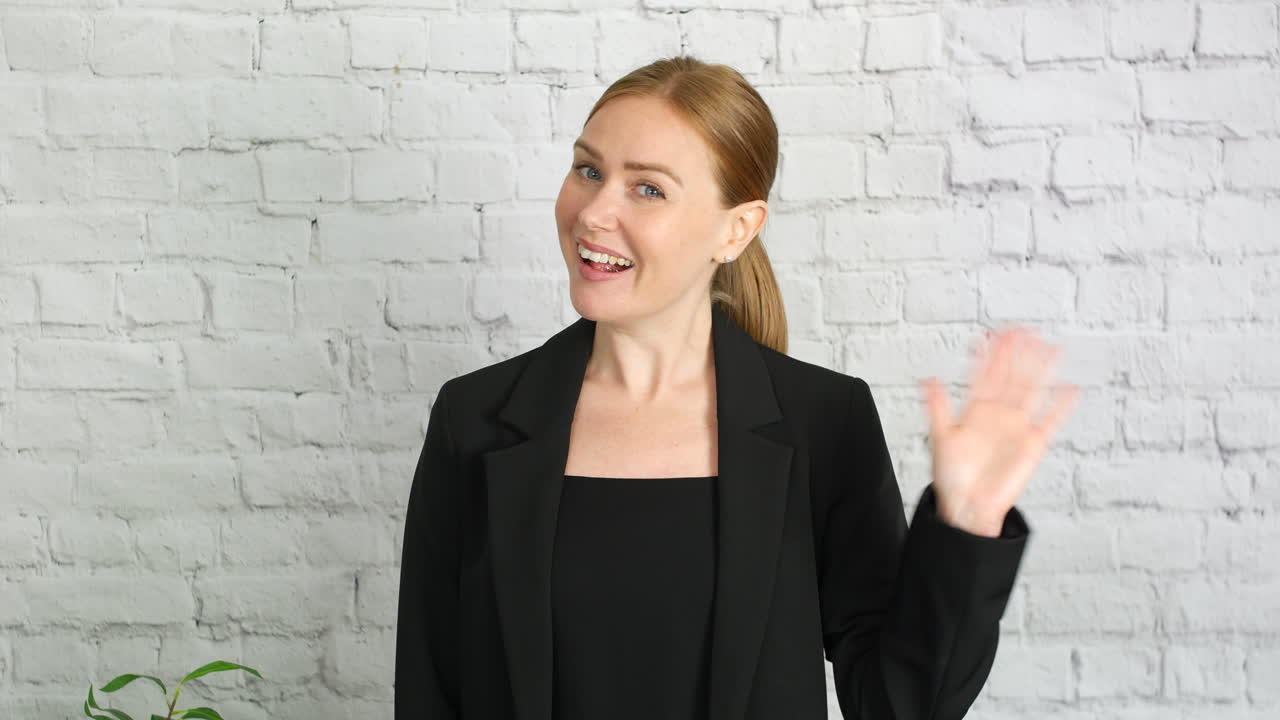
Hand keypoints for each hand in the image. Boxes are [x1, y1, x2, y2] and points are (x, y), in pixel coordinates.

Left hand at [920, 325, 1079, 536]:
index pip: (985, 375)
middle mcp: (998, 415)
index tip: (994, 332)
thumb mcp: (940, 437)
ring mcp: (1017, 427)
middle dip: (1018, 354)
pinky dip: (1061, 407)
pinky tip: (1071, 389)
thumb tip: (929, 379)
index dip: (991, 354)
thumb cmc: (952, 477)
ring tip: (1050, 348)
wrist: (968, 507)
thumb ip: (937, 407)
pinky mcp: (1033, 444)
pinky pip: (1051, 421)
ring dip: (1041, 371)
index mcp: (975, 410)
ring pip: (1032, 392)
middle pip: (1011, 377)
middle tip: (1025, 329)